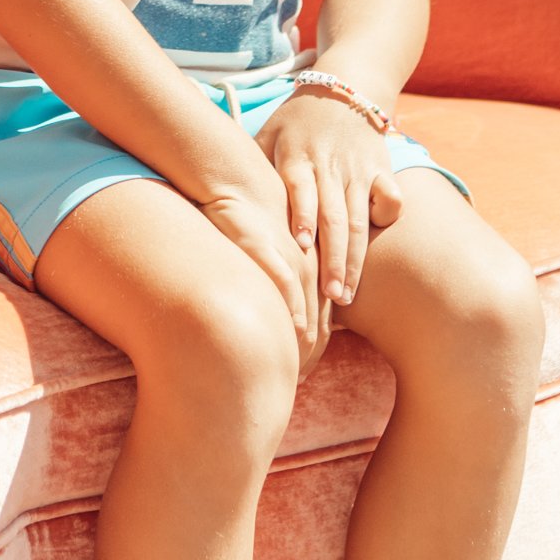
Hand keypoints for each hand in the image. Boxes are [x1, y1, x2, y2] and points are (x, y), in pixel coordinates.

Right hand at [199, 184, 328, 374]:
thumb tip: (274, 314)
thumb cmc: (251, 216)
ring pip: (308, 306)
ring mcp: (292, 256)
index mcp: (312, 264)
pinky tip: (290, 330)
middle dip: (314, 352)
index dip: (319, 345)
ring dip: (305, 340)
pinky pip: (287, 284)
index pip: (324, 315)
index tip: (307, 371)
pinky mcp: (269, 249)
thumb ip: (278, 278)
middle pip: (320, 318)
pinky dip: (291, 309)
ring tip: (297, 368)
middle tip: (301, 380)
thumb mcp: (272, 248)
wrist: (236, 179)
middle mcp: (309, 263)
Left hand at [257, 92, 403, 310]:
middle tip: (329, 296)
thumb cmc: (296, 121)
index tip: (300, 245)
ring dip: (353, 259)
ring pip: (359, 218)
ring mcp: (358, 168)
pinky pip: (390, 198)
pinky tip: (373, 249)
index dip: (303, 215)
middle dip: (332, 258)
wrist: (343, 87)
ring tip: (344, 293)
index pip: (301, 188)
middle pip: (334, 216)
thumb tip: (219, 193)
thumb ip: (253, 164)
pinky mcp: (382, 168)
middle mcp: (330, 164)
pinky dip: (384, 219)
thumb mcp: (269, 133)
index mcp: (298, 156)